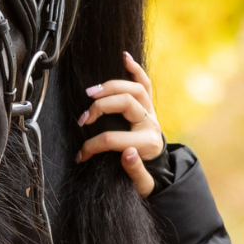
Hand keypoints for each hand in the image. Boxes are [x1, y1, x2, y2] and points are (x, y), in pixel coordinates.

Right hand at [77, 52, 163, 196]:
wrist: (162, 171)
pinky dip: (136, 69)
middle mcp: (152, 124)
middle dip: (100, 108)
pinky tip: (125, 58)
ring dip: (111, 87)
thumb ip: (135, 171)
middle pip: (126, 103)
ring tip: (91, 92)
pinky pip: (145, 83)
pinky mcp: (149, 106)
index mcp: (148, 144)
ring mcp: (151, 112)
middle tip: (83, 119)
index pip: (114, 139)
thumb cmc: (148, 178)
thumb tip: (127, 153)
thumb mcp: (143, 185)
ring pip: (134, 89)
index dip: (93, 146)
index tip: (81, 154)